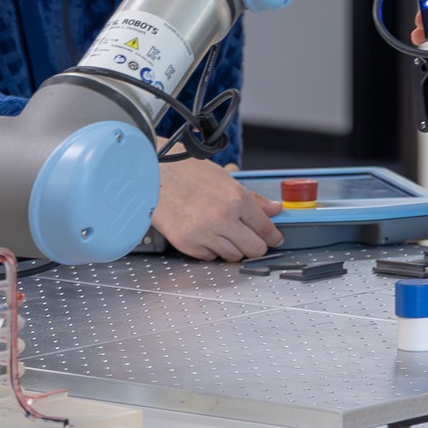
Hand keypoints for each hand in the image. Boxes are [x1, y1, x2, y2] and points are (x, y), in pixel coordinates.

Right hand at [154, 161, 283, 260]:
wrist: (153, 174)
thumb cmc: (186, 171)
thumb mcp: (225, 179)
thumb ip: (252, 198)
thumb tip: (274, 208)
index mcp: (236, 198)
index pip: (266, 228)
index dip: (273, 236)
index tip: (274, 239)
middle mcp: (223, 217)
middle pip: (255, 249)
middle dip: (256, 246)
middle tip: (252, 241)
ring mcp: (205, 233)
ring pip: (233, 256)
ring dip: (233, 248)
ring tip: (224, 234)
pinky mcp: (188, 244)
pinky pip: (209, 257)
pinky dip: (210, 250)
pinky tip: (205, 234)